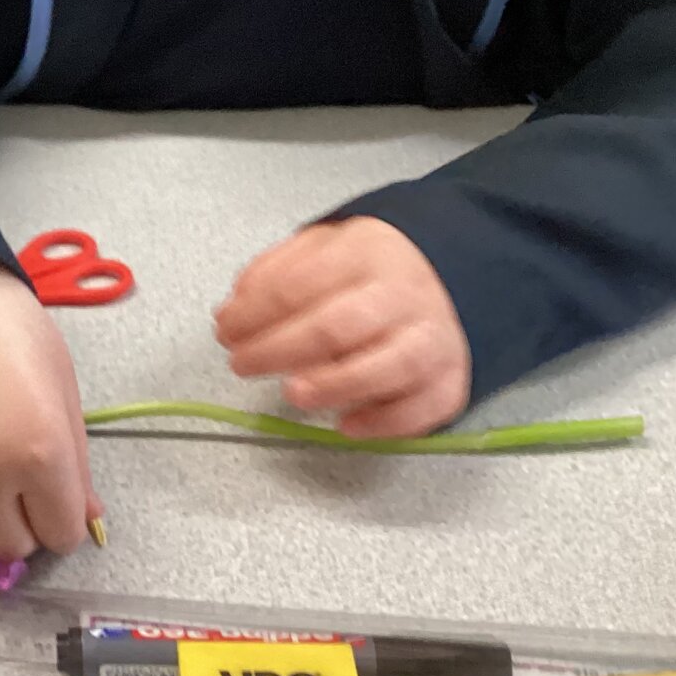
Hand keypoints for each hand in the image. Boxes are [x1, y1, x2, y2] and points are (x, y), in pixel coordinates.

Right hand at [0, 256, 100, 561]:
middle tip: (9, 482)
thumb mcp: (59, 389)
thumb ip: (75, 463)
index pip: (61, 535)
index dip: (58, 517)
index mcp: (41, 453)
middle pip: (8, 547)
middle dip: (17, 522)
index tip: (48, 495)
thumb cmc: (8, 332)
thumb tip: (85, 519)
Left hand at [216, 217, 470, 438]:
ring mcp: (432, 339)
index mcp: (364, 253)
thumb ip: (272, 273)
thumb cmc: (365, 273)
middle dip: (280, 350)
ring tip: (292, 394)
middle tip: (242, 364)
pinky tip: (346, 425)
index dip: (253, 312)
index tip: (225, 330)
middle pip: (338, 326)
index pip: (299, 284)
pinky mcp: (450, 380)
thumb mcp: (318, 250)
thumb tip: (233, 311)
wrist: (448, 278)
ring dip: (334, 385)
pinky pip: (423, 407)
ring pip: (388, 367)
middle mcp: (403, 295)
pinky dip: (384, 422)